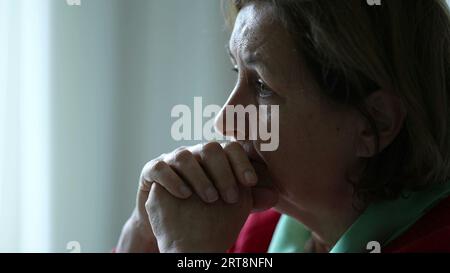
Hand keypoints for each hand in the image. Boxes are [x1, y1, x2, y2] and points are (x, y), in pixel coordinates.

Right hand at [116, 141, 276, 251]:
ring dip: (200, 177)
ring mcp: (172, 160)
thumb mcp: (230, 206)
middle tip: (231, 197)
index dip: (242, 162)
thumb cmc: (206, 211)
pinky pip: (160, 168)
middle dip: (223, 172)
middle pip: (210, 149)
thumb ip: (250, 199)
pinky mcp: (152, 170)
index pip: (231, 148)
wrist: (175, 227)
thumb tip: (275, 196)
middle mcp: (195, 154)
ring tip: (211, 198)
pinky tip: (186, 195)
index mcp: (215, 158)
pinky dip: (173, 180)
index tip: (251, 182)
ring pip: (185, 156)